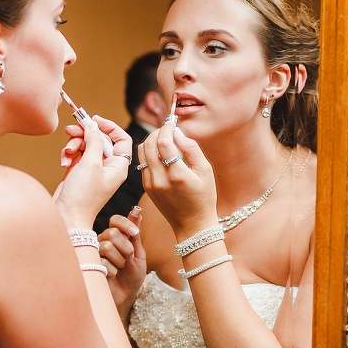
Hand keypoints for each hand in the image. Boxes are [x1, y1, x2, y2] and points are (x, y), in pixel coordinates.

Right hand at [52, 116, 131, 228]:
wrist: (67, 216)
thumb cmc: (83, 196)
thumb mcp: (91, 164)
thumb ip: (94, 141)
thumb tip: (93, 125)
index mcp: (118, 166)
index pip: (121, 139)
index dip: (109, 126)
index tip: (94, 120)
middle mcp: (107, 167)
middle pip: (99, 139)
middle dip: (84, 134)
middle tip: (71, 129)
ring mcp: (93, 169)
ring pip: (85, 145)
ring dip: (74, 145)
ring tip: (67, 153)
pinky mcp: (79, 172)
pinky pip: (75, 154)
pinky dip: (68, 154)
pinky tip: (64, 162)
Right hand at [99, 208, 146, 323]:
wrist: (126, 296)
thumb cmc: (132, 275)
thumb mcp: (139, 254)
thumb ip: (134, 235)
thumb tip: (136, 212)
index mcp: (115, 237)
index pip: (114, 220)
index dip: (125, 223)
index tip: (135, 233)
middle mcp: (102, 242)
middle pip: (111, 232)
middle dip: (125, 246)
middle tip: (129, 257)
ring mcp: (95, 253)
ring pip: (106, 246)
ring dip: (119, 260)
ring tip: (120, 268)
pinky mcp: (90, 265)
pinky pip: (102, 261)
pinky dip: (112, 270)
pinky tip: (112, 275)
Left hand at [138, 123, 217, 237]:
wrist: (192, 225)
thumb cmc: (204, 198)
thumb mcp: (205, 171)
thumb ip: (192, 148)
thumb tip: (178, 132)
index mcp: (176, 175)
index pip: (164, 142)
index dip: (167, 128)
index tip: (173, 122)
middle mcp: (159, 179)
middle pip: (148, 144)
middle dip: (157, 132)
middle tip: (168, 128)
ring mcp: (150, 184)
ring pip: (141, 152)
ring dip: (150, 141)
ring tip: (164, 138)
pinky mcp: (146, 187)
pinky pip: (142, 163)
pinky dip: (149, 153)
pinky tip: (161, 153)